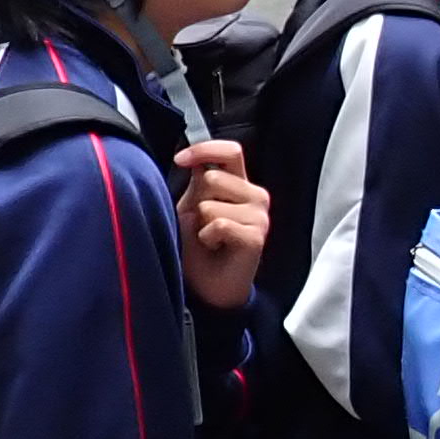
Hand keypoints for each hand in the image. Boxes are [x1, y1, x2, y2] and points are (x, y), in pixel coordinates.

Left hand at [172, 140, 267, 312]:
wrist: (209, 288)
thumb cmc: (199, 248)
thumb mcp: (192, 208)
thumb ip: (198, 184)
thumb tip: (195, 160)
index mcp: (240, 185)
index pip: (230, 151)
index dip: (204, 149)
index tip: (180, 160)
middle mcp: (255, 196)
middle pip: (214, 177)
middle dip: (196, 201)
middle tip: (203, 224)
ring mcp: (259, 216)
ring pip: (211, 204)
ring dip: (200, 224)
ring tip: (209, 239)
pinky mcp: (256, 237)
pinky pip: (219, 224)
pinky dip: (207, 238)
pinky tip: (215, 248)